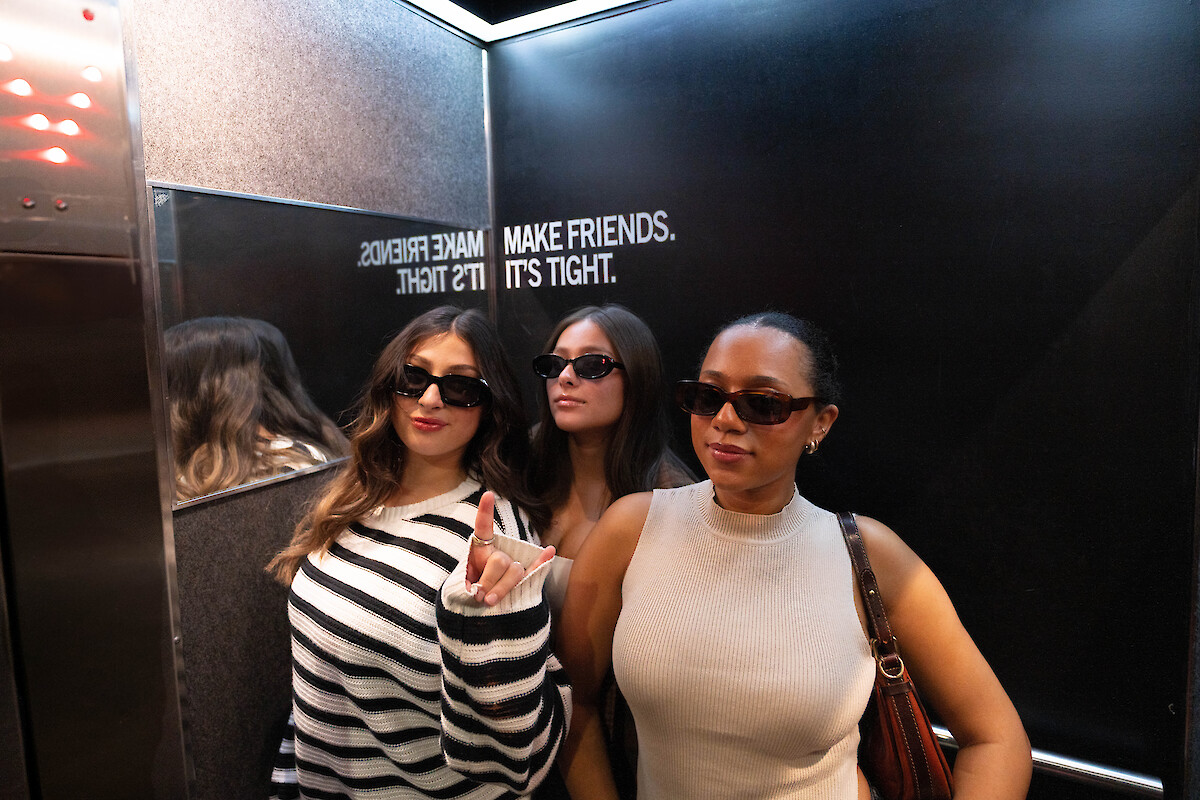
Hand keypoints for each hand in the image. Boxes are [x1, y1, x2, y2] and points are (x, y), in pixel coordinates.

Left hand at [465, 491, 554, 605]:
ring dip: (501, 588)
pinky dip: (542, 560)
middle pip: (500, 561)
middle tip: (478, 595)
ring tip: (488, 601)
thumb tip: (480, 593)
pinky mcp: (523, 578)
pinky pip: (535, 568)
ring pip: (514, 571)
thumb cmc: (468, 595)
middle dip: (488, 580)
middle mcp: (498, 554)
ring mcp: (512, 566)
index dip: (485, 511)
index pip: (484, 528)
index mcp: (481, 549)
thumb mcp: (463, 588)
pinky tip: (550, 551)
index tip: (488, 495)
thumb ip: (472, 587)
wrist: (478, 609)